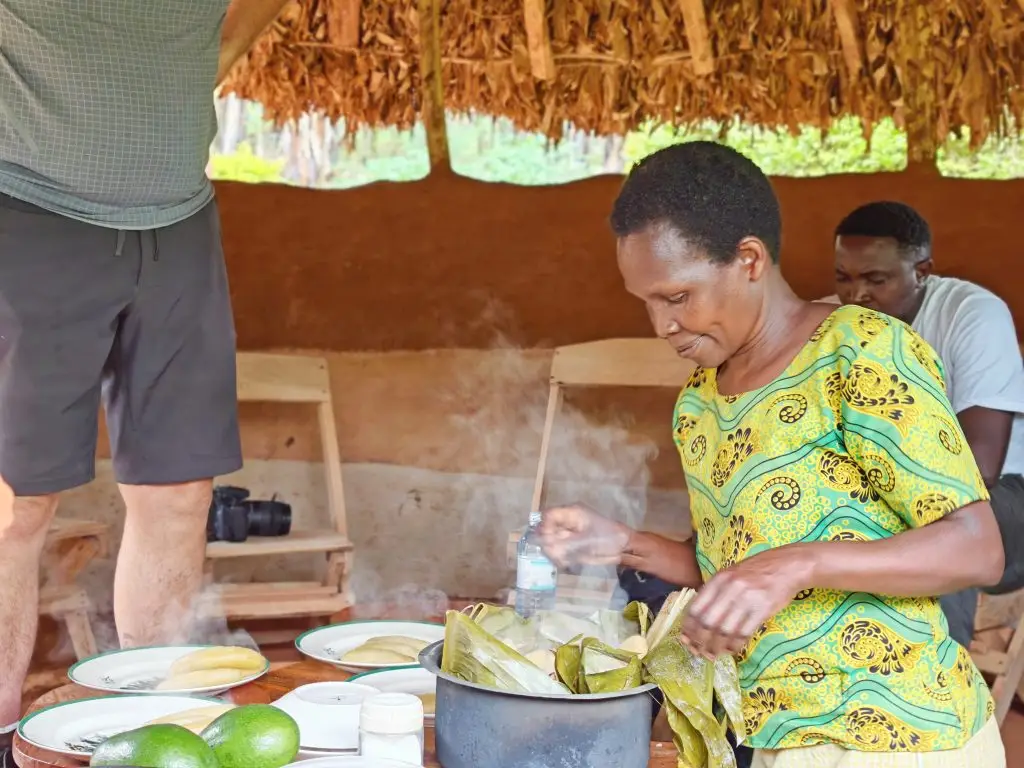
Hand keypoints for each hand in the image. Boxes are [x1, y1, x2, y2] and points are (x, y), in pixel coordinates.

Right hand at [536, 504, 630, 566]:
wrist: (623, 548)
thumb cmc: (608, 538)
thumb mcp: (586, 540)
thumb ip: (564, 542)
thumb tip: (545, 545)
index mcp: (572, 513)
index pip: (548, 515)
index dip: (545, 528)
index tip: (549, 542)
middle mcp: (567, 522)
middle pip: (546, 529)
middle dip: (549, 544)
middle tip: (557, 555)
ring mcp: (568, 534)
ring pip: (549, 542)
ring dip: (553, 553)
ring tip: (564, 561)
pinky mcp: (570, 545)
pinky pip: (557, 551)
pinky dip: (559, 558)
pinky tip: (566, 563)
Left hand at [680, 544, 815, 658]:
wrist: (787, 566)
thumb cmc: (757, 572)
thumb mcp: (731, 575)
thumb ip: (715, 592)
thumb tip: (698, 618)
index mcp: (718, 579)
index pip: (695, 608)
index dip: (688, 628)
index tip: (686, 639)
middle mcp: (729, 588)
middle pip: (707, 622)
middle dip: (700, 641)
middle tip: (699, 652)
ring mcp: (746, 599)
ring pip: (724, 631)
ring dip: (716, 647)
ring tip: (713, 655)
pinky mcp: (762, 610)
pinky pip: (743, 633)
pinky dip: (735, 645)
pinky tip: (731, 649)